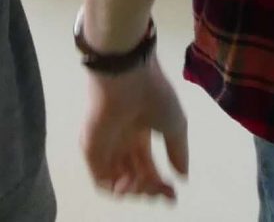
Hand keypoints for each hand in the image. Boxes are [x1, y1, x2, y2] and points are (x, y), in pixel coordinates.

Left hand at [84, 57, 187, 201]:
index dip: (160, 185)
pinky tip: (132, 184)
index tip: (173, 196)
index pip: (147, 167)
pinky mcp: (91, 146)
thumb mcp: (175, 126)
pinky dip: (116, 189)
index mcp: (139, 133)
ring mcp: (105, 144)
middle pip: (133, 176)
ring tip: (145, 186)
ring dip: (134, 191)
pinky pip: (100, 178)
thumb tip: (182, 177)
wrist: (130, 76)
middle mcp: (121, 140)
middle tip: (162, 192)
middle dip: (150, 190)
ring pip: (117, 181)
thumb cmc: (154, 95)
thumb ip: (178, 152)